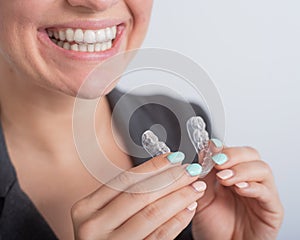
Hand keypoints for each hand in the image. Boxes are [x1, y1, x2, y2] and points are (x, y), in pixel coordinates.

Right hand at [71, 153, 206, 239]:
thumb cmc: (101, 238)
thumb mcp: (100, 216)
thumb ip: (119, 198)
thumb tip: (159, 172)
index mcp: (85, 208)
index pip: (125, 180)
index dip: (153, 166)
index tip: (173, 158)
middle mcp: (94, 226)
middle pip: (140, 194)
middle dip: (171, 179)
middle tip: (191, 170)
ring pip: (152, 213)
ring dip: (179, 197)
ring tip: (195, 187)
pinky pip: (160, 236)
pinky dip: (178, 220)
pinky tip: (189, 208)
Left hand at [192, 141, 283, 239]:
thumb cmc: (212, 226)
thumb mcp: (201, 196)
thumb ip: (203, 174)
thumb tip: (205, 150)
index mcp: (232, 174)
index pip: (233, 151)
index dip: (222, 149)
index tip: (209, 150)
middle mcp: (248, 180)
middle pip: (251, 155)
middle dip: (233, 155)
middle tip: (218, 162)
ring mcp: (261, 193)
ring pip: (262, 169)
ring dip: (241, 170)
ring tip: (224, 177)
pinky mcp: (271, 209)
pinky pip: (267, 193)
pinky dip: (253, 187)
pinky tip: (239, 188)